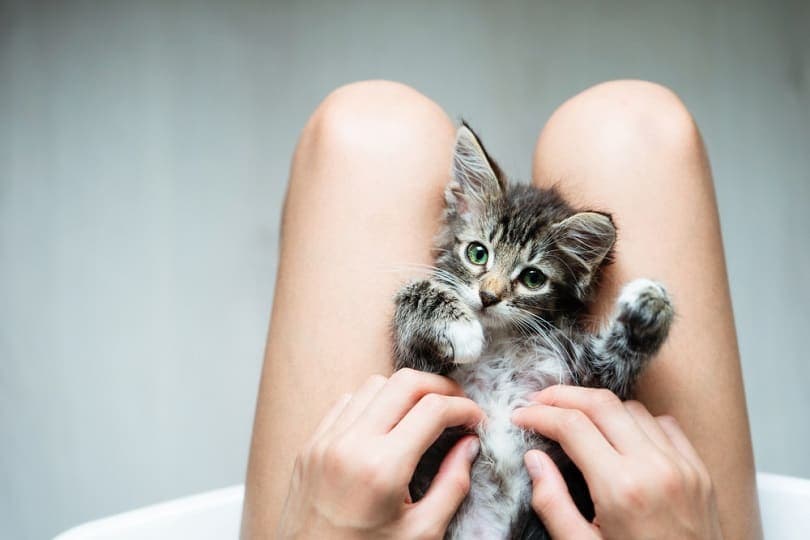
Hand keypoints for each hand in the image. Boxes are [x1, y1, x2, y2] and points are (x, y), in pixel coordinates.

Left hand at [277, 369, 484, 538]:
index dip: (463, 408)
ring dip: (404, 392)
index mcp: (382, 468)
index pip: (433, 410)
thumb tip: (469, 445)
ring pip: (373, 384)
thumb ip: (452, 485)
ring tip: (422, 414)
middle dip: (439, 387)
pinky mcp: (310, 445)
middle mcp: (350, 445)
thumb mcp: (421, 533)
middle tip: (456, 406)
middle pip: (404, 382)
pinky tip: (386, 424)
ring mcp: (325, 441)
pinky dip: (372, 402)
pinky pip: (345, 402)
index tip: (476, 419)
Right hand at [512, 386, 722, 539]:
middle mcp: (655, 468)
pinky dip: (636, 420)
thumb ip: (552, 503)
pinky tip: (619, 434)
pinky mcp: (699, 471)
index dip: (539, 414)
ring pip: (633, 408)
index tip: (520, 415)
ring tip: (574, 416)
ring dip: (599, 406)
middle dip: (564, 396)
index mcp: (621, 489)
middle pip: (602, 403)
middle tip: (538, 401)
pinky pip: (665, 425)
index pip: (572, 426)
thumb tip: (534, 459)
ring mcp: (682, 466)